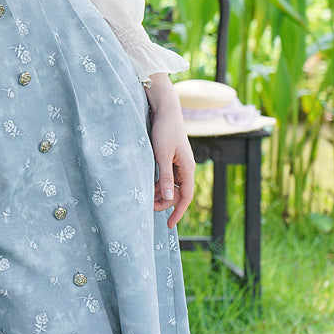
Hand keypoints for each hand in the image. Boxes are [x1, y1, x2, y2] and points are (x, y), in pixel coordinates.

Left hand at [146, 73, 194, 228]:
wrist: (164, 108)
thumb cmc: (164, 130)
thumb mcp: (162, 155)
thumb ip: (166, 177)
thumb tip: (170, 198)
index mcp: (187, 167)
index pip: (185, 196)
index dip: (178, 212)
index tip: (168, 225)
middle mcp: (186, 166)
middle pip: (178, 192)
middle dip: (165, 202)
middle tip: (148, 207)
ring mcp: (179, 162)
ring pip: (172, 184)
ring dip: (161, 192)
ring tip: (146, 197)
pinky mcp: (171, 156)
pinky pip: (167, 175)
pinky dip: (159, 182)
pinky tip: (148, 185)